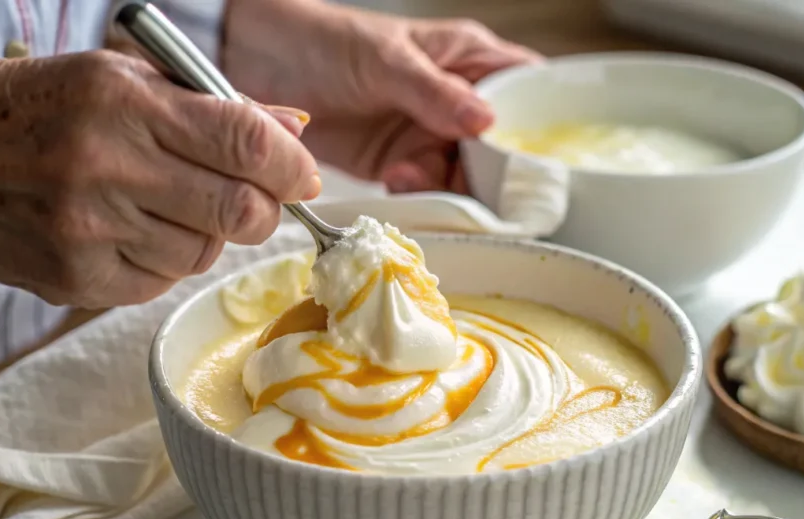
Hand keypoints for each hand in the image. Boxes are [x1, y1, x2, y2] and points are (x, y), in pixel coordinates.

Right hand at [0, 50, 318, 307]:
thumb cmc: (40, 108)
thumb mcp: (121, 78)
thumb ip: (214, 105)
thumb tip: (294, 132)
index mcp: (124, 103)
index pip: (245, 143)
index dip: (292, 166)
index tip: (303, 176)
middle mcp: (107, 169)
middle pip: (240, 211)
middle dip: (264, 208)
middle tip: (252, 197)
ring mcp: (90, 233)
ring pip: (206, 253)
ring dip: (209, 234)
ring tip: (168, 205)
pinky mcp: (79, 281)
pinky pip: (164, 281)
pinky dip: (167, 259)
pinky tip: (134, 231)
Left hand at [221, 0, 540, 192]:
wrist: (263, 65)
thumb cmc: (329, 41)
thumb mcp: (387, 60)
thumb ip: (435, 91)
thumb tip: (486, 120)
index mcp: (471, 60)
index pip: (526, 94)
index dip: (539, 128)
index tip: (538, 161)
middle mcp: (458, 102)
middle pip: (502, 149)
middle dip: (491, 172)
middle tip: (466, 181)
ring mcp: (430, 135)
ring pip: (466, 176)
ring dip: (448, 185)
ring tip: (411, 174)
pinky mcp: (401, 165)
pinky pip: (427, 189)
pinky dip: (419, 193)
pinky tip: (397, 180)